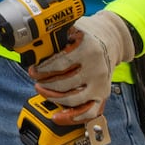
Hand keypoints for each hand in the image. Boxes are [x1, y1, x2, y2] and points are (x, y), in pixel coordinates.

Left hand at [31, 9, 135, 123]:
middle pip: (65, 83)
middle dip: (45, 83)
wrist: (111, 40)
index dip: (43, 69)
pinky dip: (74, 117)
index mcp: (88, 50)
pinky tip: (59, 116)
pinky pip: (90, 111)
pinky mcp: (103, 94)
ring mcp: (100, 84)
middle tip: (35, 79)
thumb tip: (34, 44)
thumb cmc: (87, 35)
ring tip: (42, 90)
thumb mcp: (72, 28)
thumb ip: (56, 35)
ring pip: (74, 99)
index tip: (33, 69)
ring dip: (54, 98)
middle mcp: (96, 68)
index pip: (61, 63)